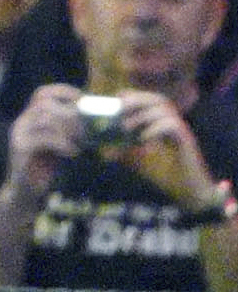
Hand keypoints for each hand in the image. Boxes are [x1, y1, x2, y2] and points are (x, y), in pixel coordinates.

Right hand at [6, 84, 83, 203]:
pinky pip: (43, 139)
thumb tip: (94, 123)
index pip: (41, 93)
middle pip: (44, 104)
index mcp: (29, 118)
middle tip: (85, 128)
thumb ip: (67, 132)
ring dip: (67, 129)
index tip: (82, 98)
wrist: (25, 193)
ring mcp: (18, 135)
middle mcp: (21, 122)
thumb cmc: (45, 168)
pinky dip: (62, 143)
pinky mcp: (20, 149)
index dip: (62, 91)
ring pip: (44, 119)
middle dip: (68, 113)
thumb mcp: (57, 145)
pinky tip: (73, 152)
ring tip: (81, 141)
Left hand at [115, 90, 219, 207]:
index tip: (118, 99)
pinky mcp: (187, 143)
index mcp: (164, 125)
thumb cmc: (166, 178)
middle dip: (138, 99)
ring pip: (166, 110)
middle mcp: (175, 125)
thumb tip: (103, 152)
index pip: (152, 100)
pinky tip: (143, 138)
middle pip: (160, 99)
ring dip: (142, 115)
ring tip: (126, 127)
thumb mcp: (138, 162)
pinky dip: (155, 128)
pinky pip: (173, 126)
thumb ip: (123, 154)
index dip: (136, 96)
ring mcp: (183, 133)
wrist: (189, 195)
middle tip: (120, 107)